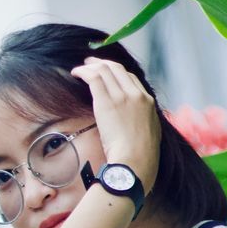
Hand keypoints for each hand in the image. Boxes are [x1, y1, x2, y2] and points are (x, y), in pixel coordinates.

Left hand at [70, 56, 161, 195]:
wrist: (135, 163)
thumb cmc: (141, 159)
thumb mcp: (151, 137)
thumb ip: (145, 126)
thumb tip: (140, 130)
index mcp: (148, 103)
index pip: (131, 79)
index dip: (117, 73)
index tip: (108, 74)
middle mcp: (136, 95)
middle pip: (118, 69)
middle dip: (103, 64)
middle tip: (91, 63)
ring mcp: (122, 96)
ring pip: (105, 70)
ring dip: (91, 66)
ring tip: (81, 68)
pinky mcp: (106, 102)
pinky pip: (93, 78)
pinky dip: (83, 72)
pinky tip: (75, 73)